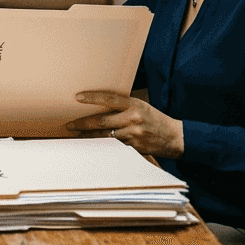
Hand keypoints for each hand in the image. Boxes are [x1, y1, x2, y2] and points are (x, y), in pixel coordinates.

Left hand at [66, 91, 183, 157]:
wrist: (175, 137)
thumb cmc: (156, 119)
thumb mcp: (142, 106)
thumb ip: (124, 106)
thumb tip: (101, 105)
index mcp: (135, 105)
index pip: (109, 99)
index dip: (92, 98)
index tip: (78, 97)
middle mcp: (133, 118)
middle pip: (102, 121)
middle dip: (83, 123)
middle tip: (69, 124)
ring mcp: (133, 133)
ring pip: (105, 135)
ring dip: (88, 136)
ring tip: (75, 135)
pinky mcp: (134, 147)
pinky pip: (113, 145)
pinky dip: (101, 144)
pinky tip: (91, 144)